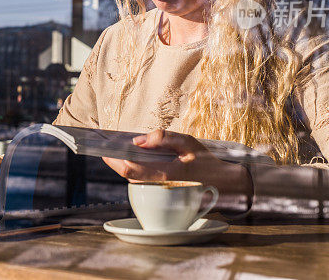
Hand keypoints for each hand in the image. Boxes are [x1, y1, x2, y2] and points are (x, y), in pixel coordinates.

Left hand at [102, 129, 250, 194]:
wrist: (225, 184)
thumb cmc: (207, 161)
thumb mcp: (189, 143)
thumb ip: (164, 138)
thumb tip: (138, 140)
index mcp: (165, 174)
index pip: (130, 170)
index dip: (113, 160)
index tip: (103, 148)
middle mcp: (160, 186)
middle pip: (128, 176)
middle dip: (113, 162)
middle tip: (103, 147)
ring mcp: (162, 190)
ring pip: (135, 179)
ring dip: (122, 166)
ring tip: (113, 149)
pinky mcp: (164, 190)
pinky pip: (144, 180)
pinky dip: (133, 169)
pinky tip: (130, 157)